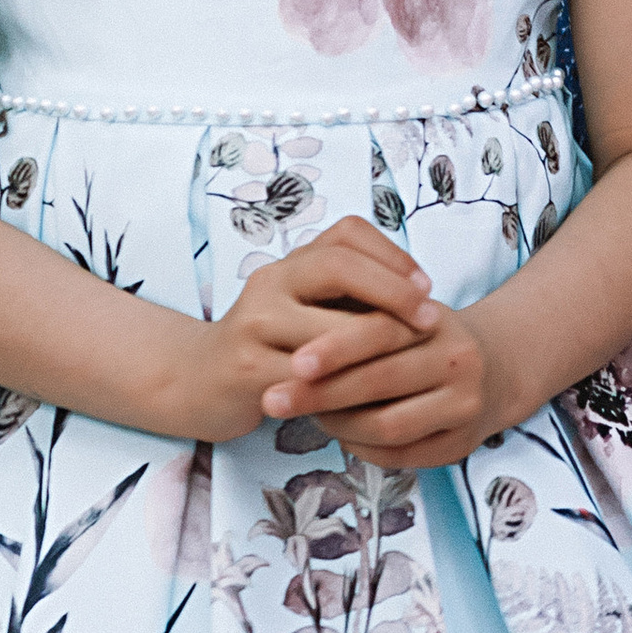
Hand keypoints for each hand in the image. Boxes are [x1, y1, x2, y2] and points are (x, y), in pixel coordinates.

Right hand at [182, 219, 438, 446]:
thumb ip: (352, 298)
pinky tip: (376, 398)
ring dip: (377, 346)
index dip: (393, 256)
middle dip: (392, 292)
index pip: (346, 234)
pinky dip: (347, 387)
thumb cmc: (274, 345)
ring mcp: (254, 323)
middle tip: (431, 320)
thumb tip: (424, 296)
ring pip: (327, 328)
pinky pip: (308, 378)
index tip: (428, 287)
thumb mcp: (309, 310)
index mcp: (291, 263)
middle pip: (337, 267)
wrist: (201, 380)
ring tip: (411, 360)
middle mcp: (270, 281)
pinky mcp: (246, 368)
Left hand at [262, 283, 510, 475]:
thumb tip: (294, 349)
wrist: (497, 370)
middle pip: (380, 383)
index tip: (293, 362)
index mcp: (438, 323)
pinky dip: (361, 447)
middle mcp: (458, 363)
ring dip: (339, 424)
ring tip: (310, 416)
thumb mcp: (404, 316)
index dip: (335, 349)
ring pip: (388, 426)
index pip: (381, 333)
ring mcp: (464, 407)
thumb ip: (362, 321)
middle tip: (274, 400)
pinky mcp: (461, 444)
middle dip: (320, 394)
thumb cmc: (429, 341)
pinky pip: (399, 455)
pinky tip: (343, 434)